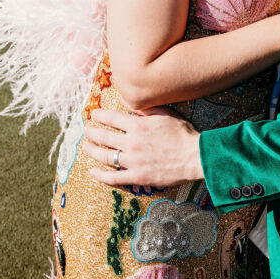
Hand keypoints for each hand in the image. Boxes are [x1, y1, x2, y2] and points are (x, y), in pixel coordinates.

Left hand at [83, 107, 202, 186]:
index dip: (100, 115)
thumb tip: (128, 101)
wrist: (194, 156)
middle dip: (92, 132)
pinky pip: (113, 178)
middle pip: (104, 136)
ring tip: (86, 147)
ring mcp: (133, 161)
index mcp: (138, 125)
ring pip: (105, 156)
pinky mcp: (137, 177)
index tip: (94, 114)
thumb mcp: (164, 113)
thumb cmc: (182, 133)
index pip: (112, 118)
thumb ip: (144, 108)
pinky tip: (93, 171)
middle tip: (86, 130)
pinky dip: (100, 175)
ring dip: (92, 151)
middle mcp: (132, 142)